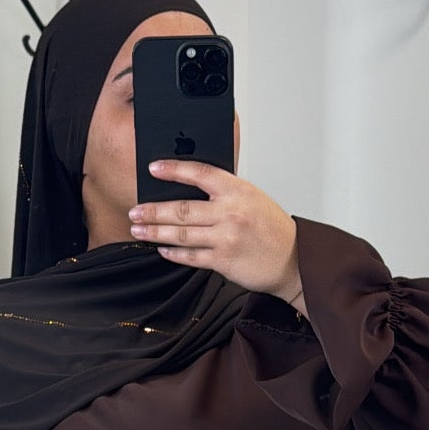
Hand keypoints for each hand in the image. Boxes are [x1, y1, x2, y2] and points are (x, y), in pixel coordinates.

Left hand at [128, 162, 305, 307]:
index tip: (153, 169)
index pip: (200, 173)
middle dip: (152, 211)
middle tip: (135, 211)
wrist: (293, 259)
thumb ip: (224, 192)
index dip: (173, 169)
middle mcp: (230, 212)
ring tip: (138, 230)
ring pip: (180, 234)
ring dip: (154, 232)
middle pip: (181, 209)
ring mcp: (226, 237)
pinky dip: (173, 253)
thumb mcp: (252, 198)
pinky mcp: (223, 261)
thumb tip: (187, 189)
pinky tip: (161, 249)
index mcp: (238, 190)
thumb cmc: (272, 228)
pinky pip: (190, 256)